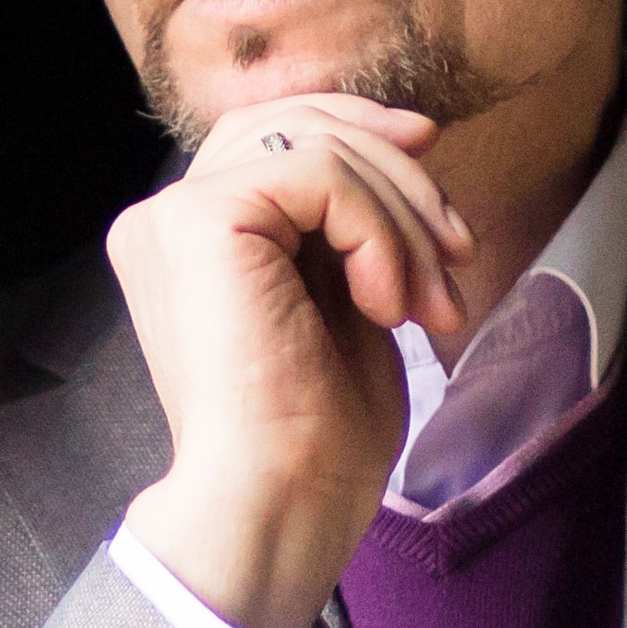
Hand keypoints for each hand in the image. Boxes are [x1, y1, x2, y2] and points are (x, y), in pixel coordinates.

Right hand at [108, 96, 475, 627]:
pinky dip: (377, 231)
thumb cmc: (318, 435)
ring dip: (403, 218)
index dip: (364, 131)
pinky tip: (384, 305)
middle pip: (298, 122)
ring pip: (320, 145)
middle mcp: (167, 216)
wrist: (280, 505)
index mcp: (195, 239)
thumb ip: (347, 225)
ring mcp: (174, 213)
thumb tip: (405, 141)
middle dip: (399, 173)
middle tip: (459, 252)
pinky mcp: (199, 220)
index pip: (280, 135)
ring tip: (429, 304)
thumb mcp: (344, 298)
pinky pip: (320, 172)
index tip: (436, 167)